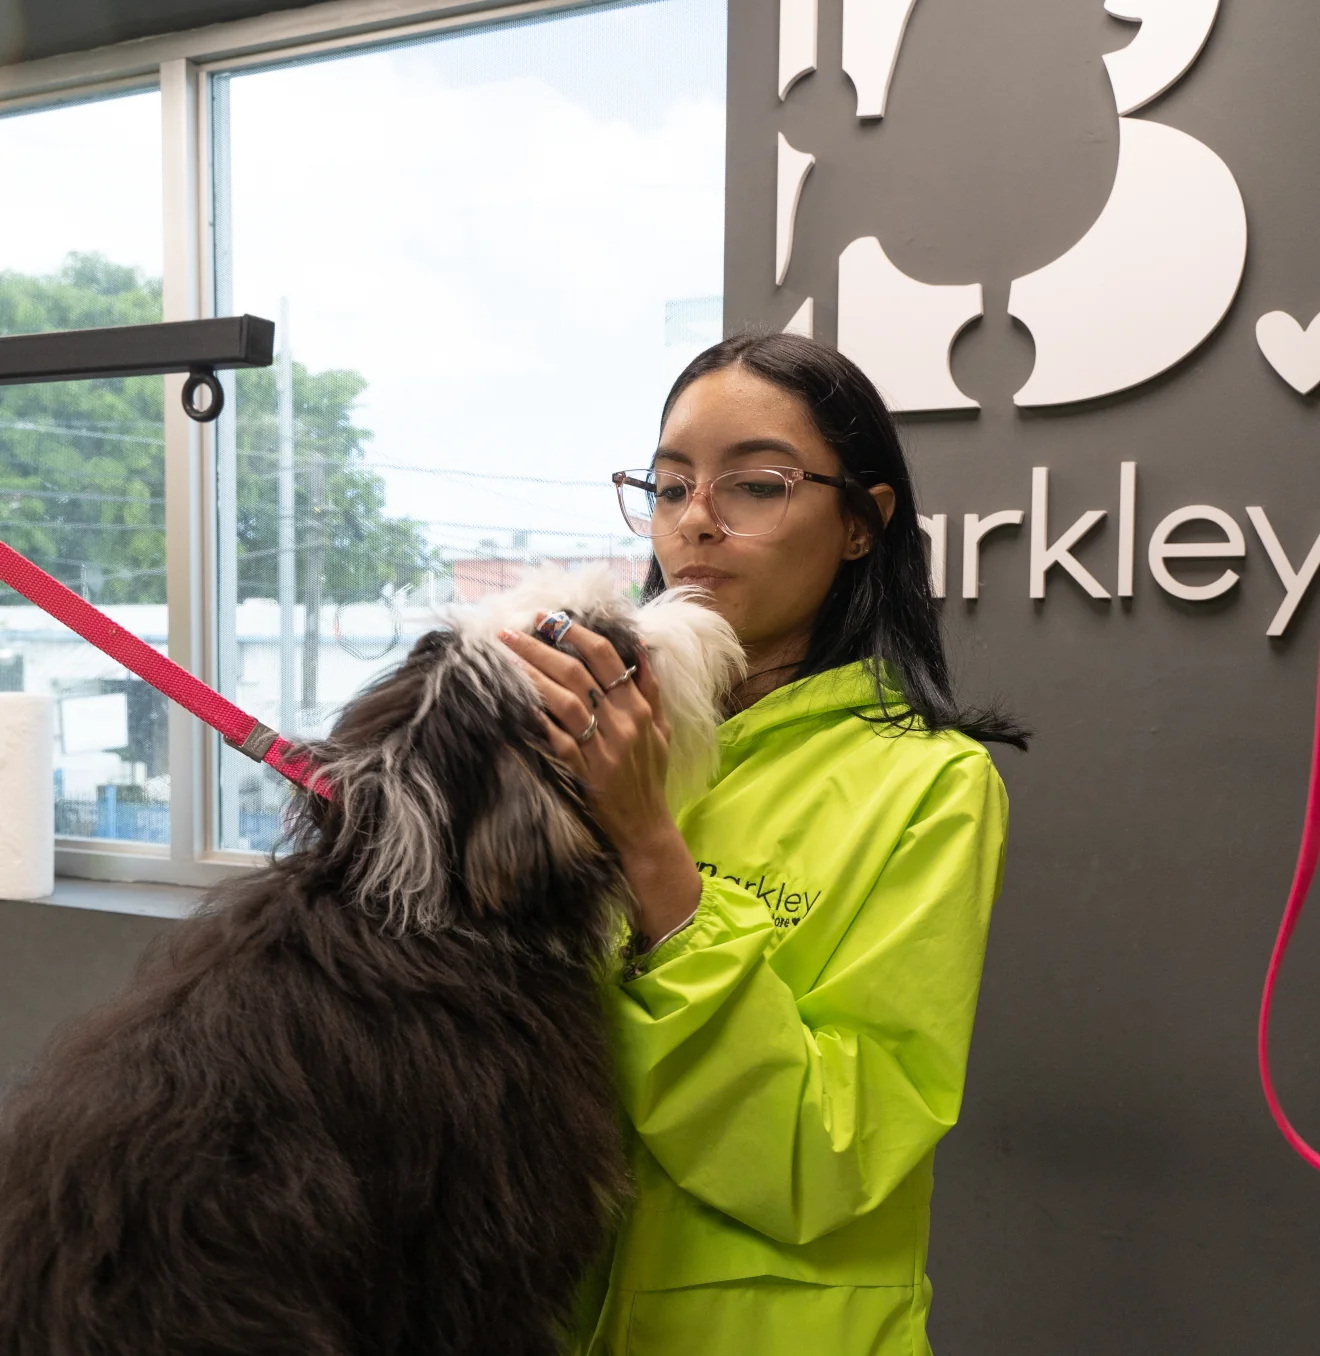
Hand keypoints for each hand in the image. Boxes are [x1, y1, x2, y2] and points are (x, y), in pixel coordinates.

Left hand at [497, 619, 701, 942]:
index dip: (575, 633)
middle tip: (512, 632)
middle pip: (577, 673)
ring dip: (532, 676)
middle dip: (542, 647)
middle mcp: (622, 723)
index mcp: (639, 708)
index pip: (606, 658)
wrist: (645, 824)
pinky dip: (537, 718)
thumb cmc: (650, 773)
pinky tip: (516, 701)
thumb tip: (640, 645)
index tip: (548, 618)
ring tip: (506, 658)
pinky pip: (556, 738)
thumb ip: (651, 687)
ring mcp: (602, 748)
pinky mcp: (584, 771)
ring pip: (563, 701)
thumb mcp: (662, 728)